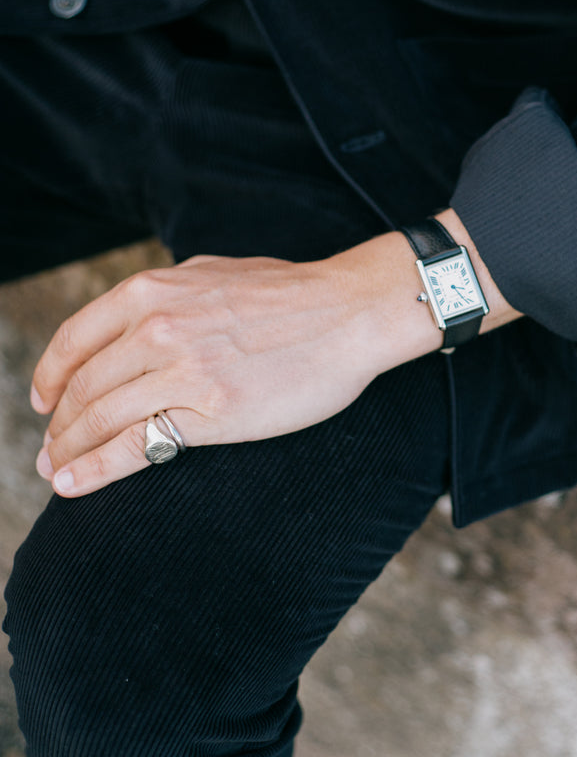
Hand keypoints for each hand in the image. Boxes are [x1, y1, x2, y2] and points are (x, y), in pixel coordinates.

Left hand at [31, 236, 438, 496]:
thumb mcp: (216, 274)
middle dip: (59, 423)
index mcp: (154, 291)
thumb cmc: (295, 293)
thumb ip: (169, 295)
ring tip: (57, 469)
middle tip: (51, 446)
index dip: (48, 376)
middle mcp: (158, 326)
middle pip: (82, 386)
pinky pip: (135, 446)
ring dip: (69, 450)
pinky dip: (93, 469)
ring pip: (100, 417)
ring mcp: (183, 369)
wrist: (350, 311)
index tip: (43, 400)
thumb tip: (140, 318)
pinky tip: (72, 485)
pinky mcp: (212, 410)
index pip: (75, 341)